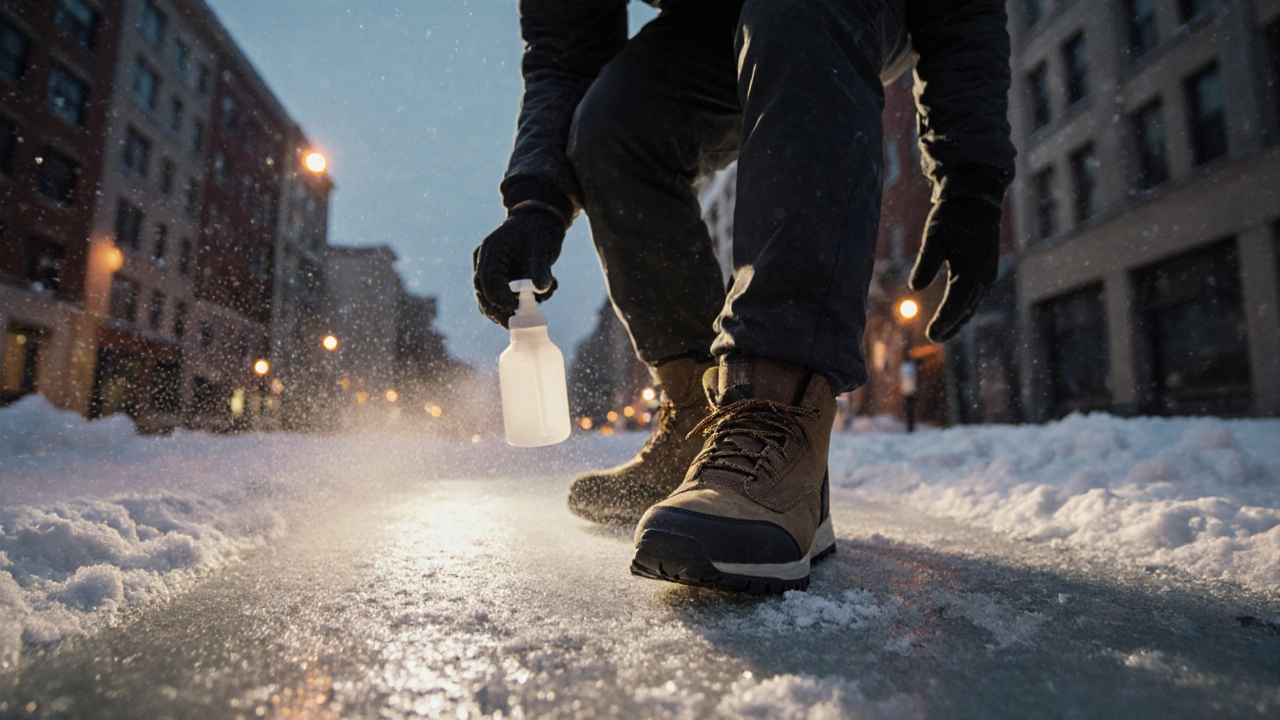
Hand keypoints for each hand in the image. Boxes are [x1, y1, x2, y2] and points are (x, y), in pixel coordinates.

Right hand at [472, 209, 566, 326]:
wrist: (541, 219)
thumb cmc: (540, 228)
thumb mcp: (543, 245)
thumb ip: (541, 266)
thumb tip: (541, 289)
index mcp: (491, 251)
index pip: (487, 281)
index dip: (501, 297)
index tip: (518, 306)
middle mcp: (485, 261)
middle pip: (484, 295)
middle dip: (502, 311)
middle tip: (522, 322)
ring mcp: (491, 270)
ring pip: (490, 301)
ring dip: (511, 310)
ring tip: (538, 303)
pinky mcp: (500, 278)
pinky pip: (502, 298)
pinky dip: (518, 304)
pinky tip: (541, 296)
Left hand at [908, 197, 1001, 342]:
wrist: (976, 198)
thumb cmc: (953, 217)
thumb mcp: (934, 238)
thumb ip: (925, 264)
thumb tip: (914, 288)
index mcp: (973, 272)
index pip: (956, 305)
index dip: (943, 322)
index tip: (929, 336)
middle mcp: (984, 277)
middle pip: (966, 309)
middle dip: (950, 325)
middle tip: (932, 339)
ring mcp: (987, 273)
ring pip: (972, 304)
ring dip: (959, 319)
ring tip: (942, 332)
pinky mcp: (985, 268)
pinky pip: (975, 295)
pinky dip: (964, 307)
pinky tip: (954, 312)